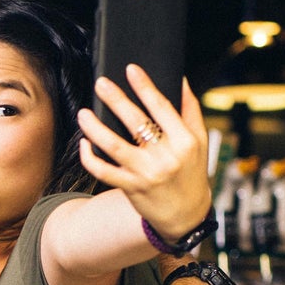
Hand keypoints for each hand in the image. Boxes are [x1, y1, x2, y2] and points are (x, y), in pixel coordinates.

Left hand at [77, 66, 211, 243]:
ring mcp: (146, 173)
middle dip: (116, 99)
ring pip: (114, 146)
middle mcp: (166, 157)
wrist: (186, 216)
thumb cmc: (192, 172)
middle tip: (100, 83)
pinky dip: (90, 158)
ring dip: (95, 128)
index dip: (145, 86)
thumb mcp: (200, 141)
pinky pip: (104, 171)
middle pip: (136, 122)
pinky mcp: (131, 188)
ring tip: (84, 113)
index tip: (130, 69)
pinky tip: (84, 144)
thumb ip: (190, 110)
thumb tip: (180, 79)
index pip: (161, 107)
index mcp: (184, 141)